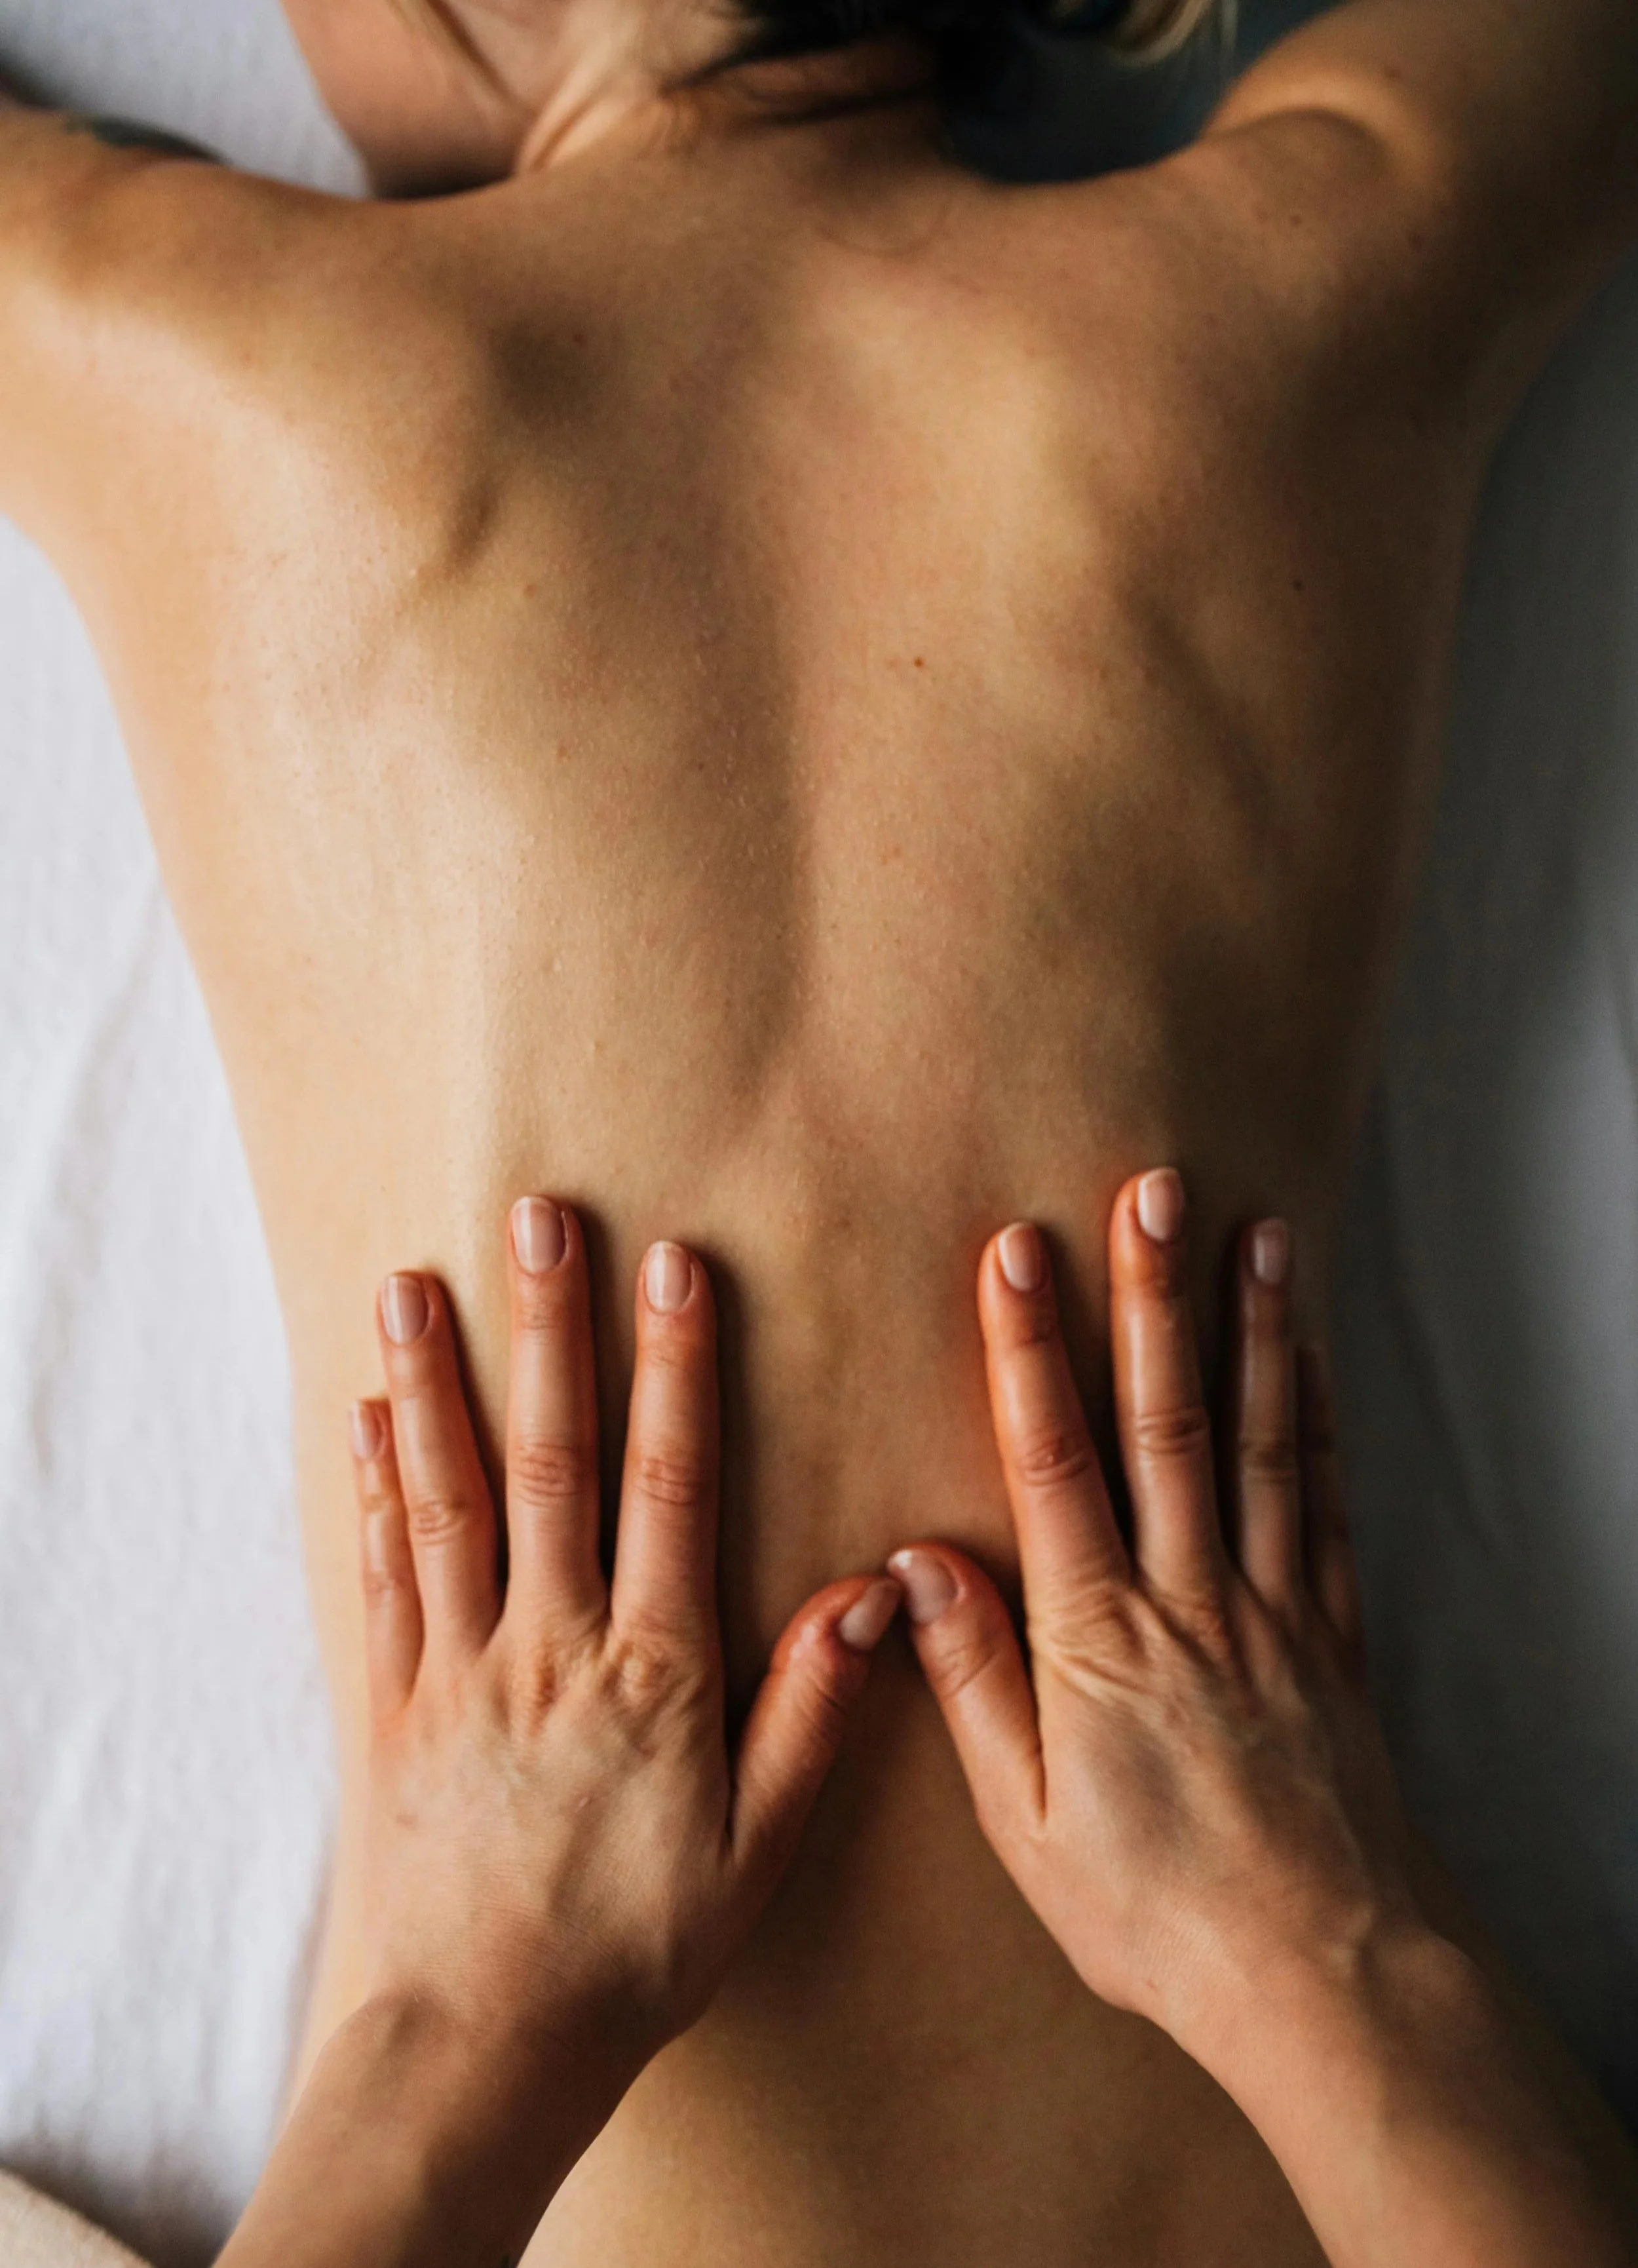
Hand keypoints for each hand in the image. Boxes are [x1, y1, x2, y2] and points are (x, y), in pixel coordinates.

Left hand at [347, 1199, 900, 2115]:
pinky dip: (376, 1488)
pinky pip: (384, 1574)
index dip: (675, 1368)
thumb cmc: (633, 1950)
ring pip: (448, 1497)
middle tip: (540, 1219)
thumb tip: (875, 1591)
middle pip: (551, 1459)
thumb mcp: (757, 1849)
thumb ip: (812, 1712)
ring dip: (434, 1382)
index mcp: (651, 1670)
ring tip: (412, 1282)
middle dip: (550, 1331)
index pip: (668, 1485)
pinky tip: (369, 1415)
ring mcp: (459, 1668)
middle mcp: (548, 1645)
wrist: (480, 2044)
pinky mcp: (394, 1705)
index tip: (676, 1267)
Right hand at [888, 1170, 1420, 2066]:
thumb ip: (972, 1679)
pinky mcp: (1332, 1633)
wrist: (1324, 1972)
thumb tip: (911, 1559)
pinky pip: (1326, 1503)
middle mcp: (1191, 1597)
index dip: (1030, 1349)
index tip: (1015, 1250)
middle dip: (1150, 1297)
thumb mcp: (1028, 1821)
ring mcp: (1272, 1606)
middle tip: (1147, 1189)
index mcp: (1100, 1638)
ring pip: (1260, 1441)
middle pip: (1166, 1420)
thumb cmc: (1157, 1911)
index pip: (1055, 1461)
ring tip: (1253, 1231)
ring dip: (1252, 1329)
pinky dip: (1319, 1417)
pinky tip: (1310, 1354)